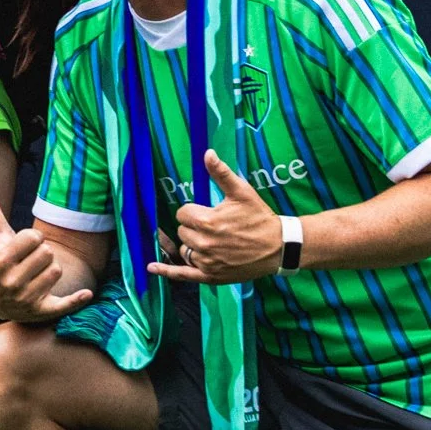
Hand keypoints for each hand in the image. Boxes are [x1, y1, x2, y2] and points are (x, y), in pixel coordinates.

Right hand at [0, 187, 94, 323]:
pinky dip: (76, 300)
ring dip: (52, 270)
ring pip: (57, 270)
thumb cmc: (0, 264)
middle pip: (48, 253)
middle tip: (32, 263)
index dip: (34, 240)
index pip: (34, 238)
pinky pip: (65, 304)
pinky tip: (87, 294)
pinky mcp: (42, 312)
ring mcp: (27, 299)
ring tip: (38, 276)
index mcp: (2, 260)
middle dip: (43, 255)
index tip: (26, 248)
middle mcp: (12, 282)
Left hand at [150, 150, 282, 283]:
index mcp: (207, 221)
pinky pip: (183, 274)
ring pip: (185, 250)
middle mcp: (204, 243)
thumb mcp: (242, 192)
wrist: (279, 247)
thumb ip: (221, 173)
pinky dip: (167, 271)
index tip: (209, 212)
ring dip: (193, 245)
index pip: (182, 213)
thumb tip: (207, 153)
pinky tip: (151, 268)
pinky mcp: (211, 276)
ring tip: (213, 241)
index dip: (194, 211)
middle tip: (216, 226)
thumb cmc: (260, 217)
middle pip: (182, 231)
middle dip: (194, 227)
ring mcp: (207, 262)